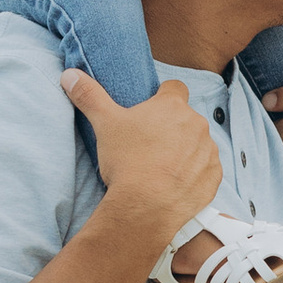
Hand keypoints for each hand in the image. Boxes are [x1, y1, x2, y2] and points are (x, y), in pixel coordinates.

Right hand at [63, 73, 218, 242]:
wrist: (146, 207)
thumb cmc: (126, 161)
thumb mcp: (104, 123)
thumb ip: (89, 95)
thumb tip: (69, 75)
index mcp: (172, 106)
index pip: (174, 88)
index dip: (163, 96)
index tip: (151, 110)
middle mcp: (196, 124)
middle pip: (186, 118)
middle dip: (172, 127)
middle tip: (149, 145)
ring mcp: (208, 151)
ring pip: (197, 144)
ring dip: (185, 151)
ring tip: (161, 167)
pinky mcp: (213, 176)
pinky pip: (206, 170)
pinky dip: (194, 174)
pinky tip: (175, 183)